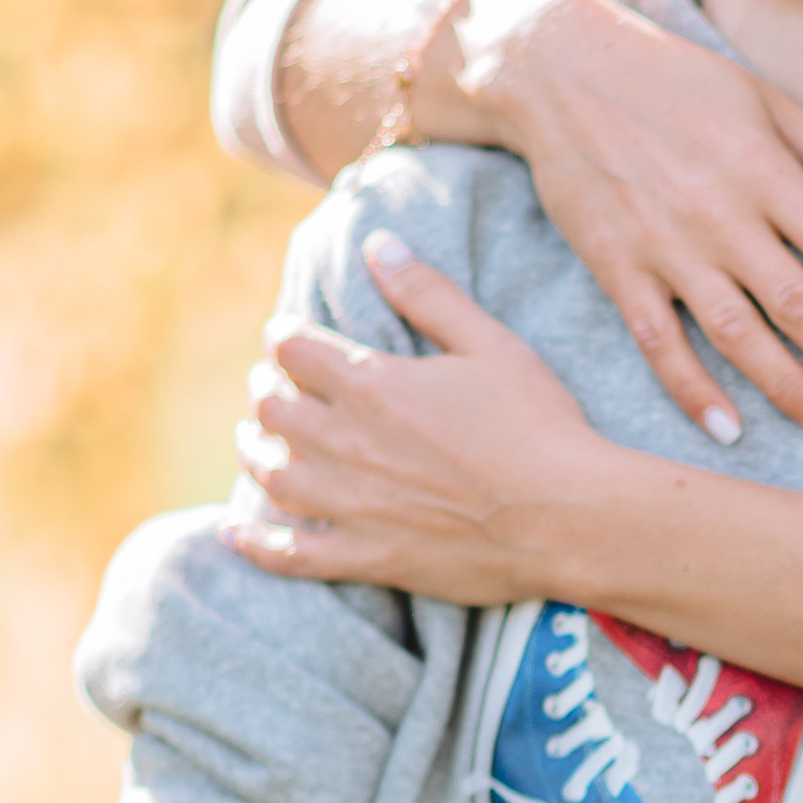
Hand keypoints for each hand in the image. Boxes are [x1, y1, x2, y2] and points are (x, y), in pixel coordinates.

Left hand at [231, 245, 618, 602]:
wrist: (567, 518)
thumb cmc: (540, 426)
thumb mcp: (491, 344)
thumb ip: (428, 294)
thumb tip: (378, 245)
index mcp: (373, 384)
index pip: (293, 349)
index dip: (283, 338)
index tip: (287, 338)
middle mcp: (347, 442)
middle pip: (271, 410)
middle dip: (267, 391)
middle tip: (275, 388)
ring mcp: (351, 505)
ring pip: (270, 476)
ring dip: (253, 454)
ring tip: (254, 444)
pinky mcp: (367, 556)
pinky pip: (290, 554)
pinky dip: (256, 544)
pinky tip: (235, 534)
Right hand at [421, 0, 802, 446]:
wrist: (558, 70)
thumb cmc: (674, 80)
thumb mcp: (763, 97)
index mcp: (763, 168)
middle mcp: (718, 213)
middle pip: (799, 305)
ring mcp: (664, 246)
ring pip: (736, 335)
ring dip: (788, 388)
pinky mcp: (617, 268)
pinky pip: (659, 342)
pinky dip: (692, 389)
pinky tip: (728, 430)